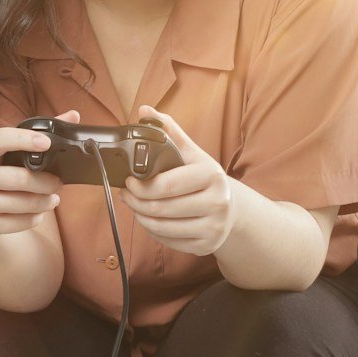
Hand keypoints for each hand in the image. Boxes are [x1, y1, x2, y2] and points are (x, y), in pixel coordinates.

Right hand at [0, 109, 77, 237]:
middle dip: (46, 181)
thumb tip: (73, 115)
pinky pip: (20, 222)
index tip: (46, 142)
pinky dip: (35, 217)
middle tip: (58, 182)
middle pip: (18, 178)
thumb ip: (37, 132)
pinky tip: (37, 211)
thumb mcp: (6, 150)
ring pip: (22, 202)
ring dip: (45, 201)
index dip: (23, 139)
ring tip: (53, 198)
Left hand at [124, 104, 235, 255]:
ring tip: (134, 205)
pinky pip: (169, 241)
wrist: (231, 208)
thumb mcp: (191, 153)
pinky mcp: (207, 246)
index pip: (167, 185)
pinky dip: (153, 232)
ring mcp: (214, 227)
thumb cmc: (204, 178)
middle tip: (126, 194)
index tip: (129, 180)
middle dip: (136, 202)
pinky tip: (150, 219)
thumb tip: (145, 110)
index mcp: (212, 175)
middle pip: (161, 208)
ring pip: (162, 227)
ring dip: (140, 217)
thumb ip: (169, 131)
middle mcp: (218, 202)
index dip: (141, 186)